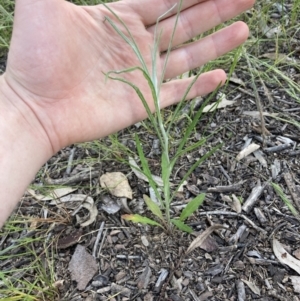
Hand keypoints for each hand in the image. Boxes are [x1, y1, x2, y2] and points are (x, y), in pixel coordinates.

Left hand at [4, 0, 253, 153]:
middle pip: (184, 21)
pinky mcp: (144, 103)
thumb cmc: (36, 55)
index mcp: (121, 18)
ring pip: (187, 56)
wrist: (35, 108)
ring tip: (244, 28)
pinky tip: (220, 76)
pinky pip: (178, 92)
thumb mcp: (44, 2)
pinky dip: (199, 86)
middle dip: (215, 7)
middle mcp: (137, 45)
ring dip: (215, 43)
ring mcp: (142, 76)